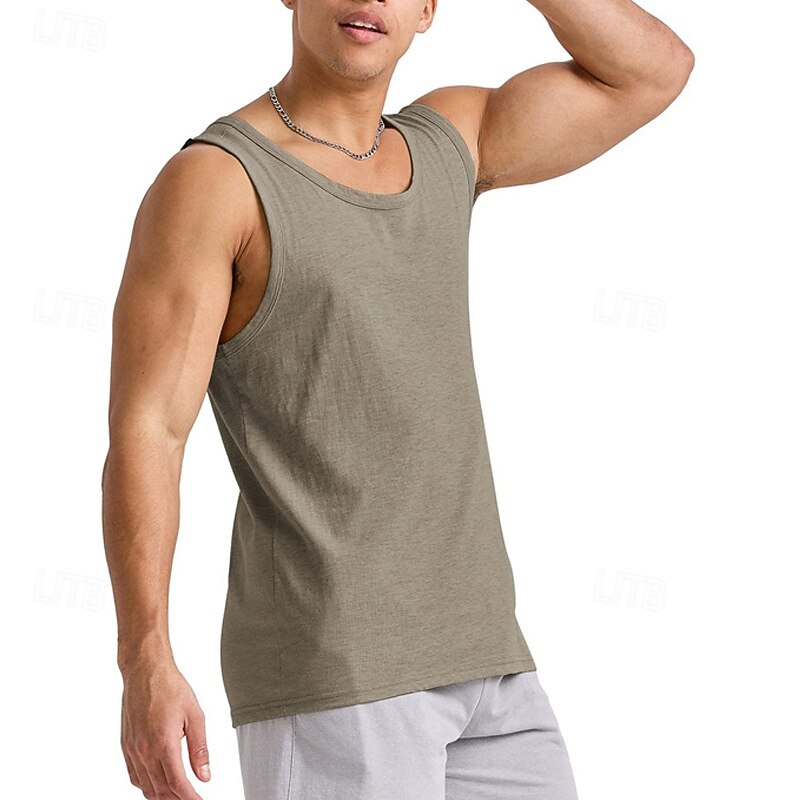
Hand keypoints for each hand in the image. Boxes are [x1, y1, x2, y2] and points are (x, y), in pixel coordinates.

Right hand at [120, 658, 210, 798]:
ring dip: (162, 796)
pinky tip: (157, 784)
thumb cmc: (170, 687)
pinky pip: (134, 776)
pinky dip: (147, 786)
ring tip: (178, 796)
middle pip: (161, 791)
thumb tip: (205, 775)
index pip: (177, 784)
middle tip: (192, 798)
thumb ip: (200, 749)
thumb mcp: (195, 715)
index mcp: (164, 743)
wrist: (145, 671)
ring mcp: (132, 750)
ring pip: (146, 787)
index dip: (189, 798)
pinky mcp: (125, 746)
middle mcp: (144, 750)